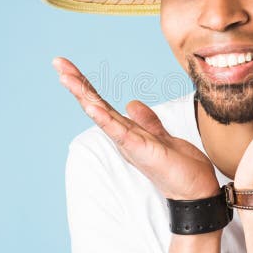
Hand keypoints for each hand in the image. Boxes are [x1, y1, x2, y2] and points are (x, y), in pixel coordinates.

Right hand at [53, 57, 219, 199]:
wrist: (194, 190)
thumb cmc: (179, 167)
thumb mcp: (161, 136)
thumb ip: (146, 121)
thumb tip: (131, 104)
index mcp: (127, 130)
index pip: (101, 103)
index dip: (86, 85)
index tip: (67, 66)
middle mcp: (123, 136)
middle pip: (95, 105)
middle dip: (77, 84)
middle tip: (57, 63)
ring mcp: (129, 143)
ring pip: (102, 115)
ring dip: (84, 95)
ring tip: (66, 77)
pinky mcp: (140, 150)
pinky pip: (119, 131)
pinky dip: (104, 119)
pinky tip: (91, 106)